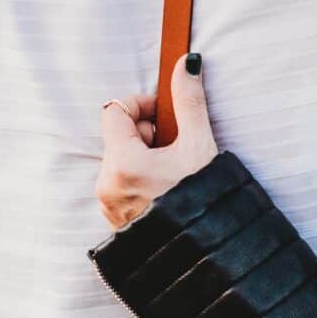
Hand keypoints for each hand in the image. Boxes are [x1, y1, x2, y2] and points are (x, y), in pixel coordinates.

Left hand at [97, 53, 219, 227]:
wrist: (209, 252)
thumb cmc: (206, 201)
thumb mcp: (200, 146)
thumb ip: (189, 102)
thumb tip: (186, 64)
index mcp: (122, 163)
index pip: (115, 111)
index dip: (141, 105)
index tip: (166, 114)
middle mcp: (107, 185)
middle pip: (119, 137)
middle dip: (147, 133)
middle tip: (177, 146)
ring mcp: (109, 206)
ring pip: (121, 161)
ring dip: (146, 156)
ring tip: (176, 171)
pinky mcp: (116, 222)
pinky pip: (122, 185)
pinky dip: (142, 179)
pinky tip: (169, 189)